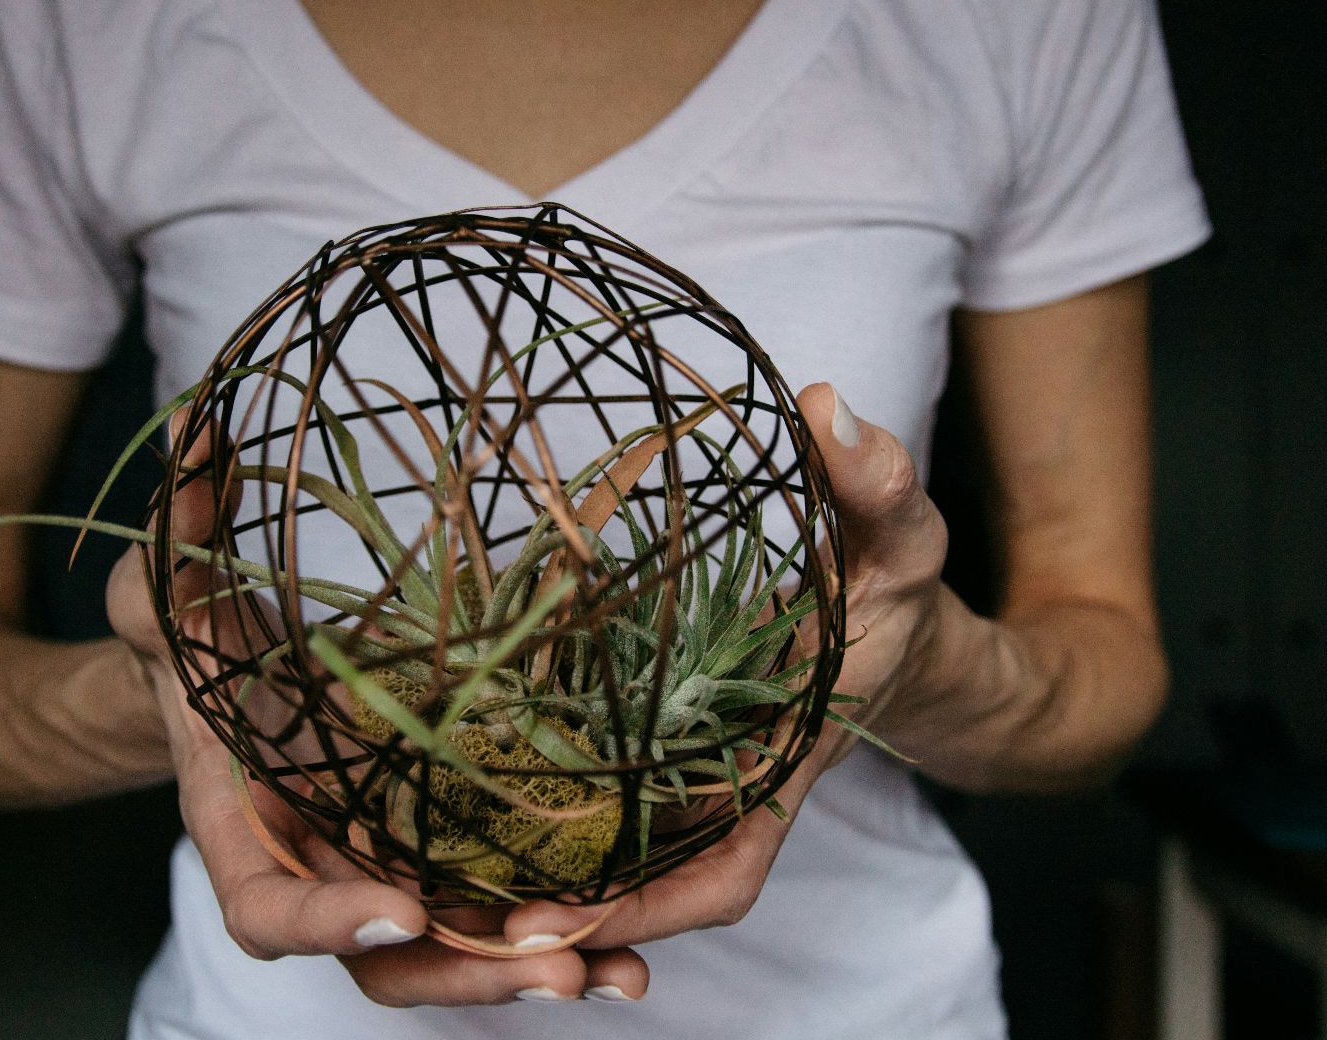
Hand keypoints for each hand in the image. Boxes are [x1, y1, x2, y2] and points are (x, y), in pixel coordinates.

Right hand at [104, 416, 650, 1005]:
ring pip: (451, 953)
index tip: (393, 908)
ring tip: (618, 976)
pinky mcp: (438, 853)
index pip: (264, 908)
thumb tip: (196, 424)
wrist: (227, 675)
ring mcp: (381, 869)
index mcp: (242, 827)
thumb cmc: (193, 634)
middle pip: (381, 961)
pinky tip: (633, 955)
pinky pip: (496, 910)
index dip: (322, 920)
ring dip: (532, 971)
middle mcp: (318, 868)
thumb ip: (179, 525)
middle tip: (553, 964)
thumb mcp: (173, 578)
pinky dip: (559, 938)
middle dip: (462, 973)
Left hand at [499, 381, 949, 950]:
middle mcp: (724, 791)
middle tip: (447, 916)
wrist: (888, 619)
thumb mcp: (904, 535)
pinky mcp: (652, 743)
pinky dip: (531, 804)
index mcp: (784, 772)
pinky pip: (589, 792)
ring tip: (421, 879)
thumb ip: (878, 481)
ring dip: (526, 869)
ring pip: (603, 850)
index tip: (563, 921)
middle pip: (641, 887)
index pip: (725, 875)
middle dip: (557, 912)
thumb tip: (822, 404)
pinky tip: (446, 789)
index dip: (647, 907)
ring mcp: (684, 773)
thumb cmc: (898, 589)